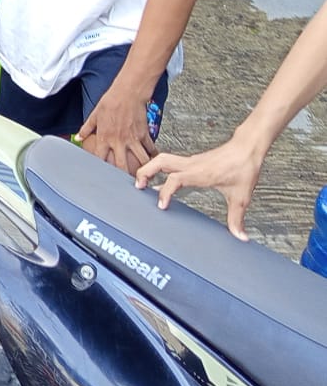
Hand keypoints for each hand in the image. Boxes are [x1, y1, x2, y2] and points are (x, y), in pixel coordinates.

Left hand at [76, 84, 157, 175]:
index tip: (100, 177)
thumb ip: (87, 128)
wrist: (128, 93)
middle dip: (122, 177)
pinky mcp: (144, 134)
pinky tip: (155, 163)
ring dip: (142, 171)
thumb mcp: (95, 115)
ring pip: (139, 160)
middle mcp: (119, 141)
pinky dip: (153, 157)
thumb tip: (79, 137)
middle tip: (124, 186)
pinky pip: (150, 149)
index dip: (99, 169)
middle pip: (121, 165)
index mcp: (104, 137)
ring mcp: (132, 139)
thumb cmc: (111, 101)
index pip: (100, 158)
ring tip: (144, 180)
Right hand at [135, 131, 267, 239]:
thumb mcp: (241, 197)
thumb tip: (241, 236)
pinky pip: (171, 161)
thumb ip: (237, 219)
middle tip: (138, 186)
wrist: (247, 149)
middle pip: (159, 162)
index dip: (165, 192)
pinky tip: (162, 177)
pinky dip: (160, 167)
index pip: (174, 180)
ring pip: (162, 159)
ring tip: (143, 180)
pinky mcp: (193, 160)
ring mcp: (190, 161)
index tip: (161, 205)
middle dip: (145, 172)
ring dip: (150, 167)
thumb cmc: (243, 167)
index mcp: (199, 173)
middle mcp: (191, 165)